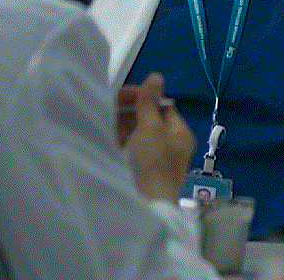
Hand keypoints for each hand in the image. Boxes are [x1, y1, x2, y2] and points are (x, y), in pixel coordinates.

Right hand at [118, 73, 195, 203]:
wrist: (141, 205)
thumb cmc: (153, 166)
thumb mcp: (152, 129)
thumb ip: (150, 104)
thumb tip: (156, 78)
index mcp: (178, 135)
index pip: (163, 107)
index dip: (146, 97)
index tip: (126, 92)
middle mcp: (166, 144)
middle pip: (148, 118)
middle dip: (131, 109)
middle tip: (112, 101)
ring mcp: (150, 156)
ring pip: (135, 131)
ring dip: (122, 121)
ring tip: (106, 113)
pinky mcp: (134, 166)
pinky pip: (126, 145)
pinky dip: (117, 136)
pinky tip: (104, 128)